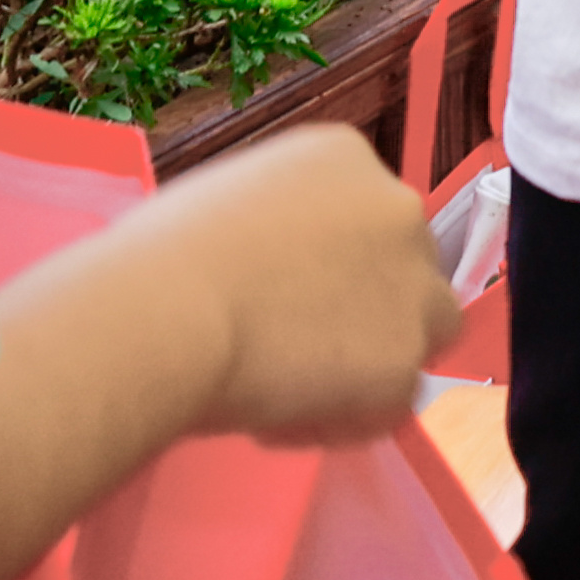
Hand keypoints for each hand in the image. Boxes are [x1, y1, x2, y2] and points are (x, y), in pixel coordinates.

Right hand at [110, 125, 460, 445]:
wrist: (167, 311)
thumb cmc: (158, 256)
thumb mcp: (225, 201)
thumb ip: (275, 225)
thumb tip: (269, 271)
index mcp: (346, 158)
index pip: (366, 215)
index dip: (331, 266)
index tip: (284, 299)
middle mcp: (397, 208)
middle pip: (406, 267)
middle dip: (365, 308)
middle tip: (299, 349)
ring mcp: (412, 284)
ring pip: (422, 330)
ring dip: (375, 362)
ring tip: (298, 394)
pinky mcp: (405, 359)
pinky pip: (389, 403)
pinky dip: (343, 420)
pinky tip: (282, 421)